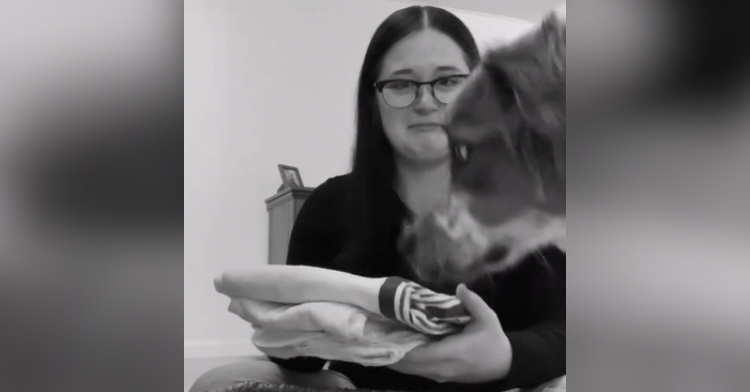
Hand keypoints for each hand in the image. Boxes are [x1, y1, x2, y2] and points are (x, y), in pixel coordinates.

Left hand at [387, 284, 511, 382]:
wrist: (505, 364)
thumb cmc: (493, 340)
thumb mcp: (487, 318)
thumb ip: (472, 302)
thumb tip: (459, 287)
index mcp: (451, 353)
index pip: (418, 355)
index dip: (398, 348)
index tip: (383, 336)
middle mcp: (442, 368)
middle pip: (409, 365)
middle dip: (391, 353)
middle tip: (375, 336)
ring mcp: (440, 375)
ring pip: (412, 370)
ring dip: (397, 359)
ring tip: (381, 342)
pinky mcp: (441, 377)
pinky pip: (419, 371)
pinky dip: (407, 362)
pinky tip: (397, 349)